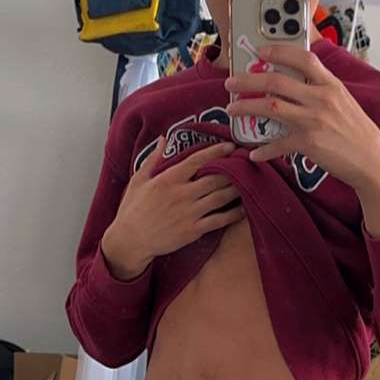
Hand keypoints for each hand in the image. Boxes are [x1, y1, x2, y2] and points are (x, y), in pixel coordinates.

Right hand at [105, 139, 244, 276]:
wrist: (130, 241)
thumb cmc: (132, 209)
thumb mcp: (138, 180)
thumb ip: (153, 158)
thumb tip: (163, 139)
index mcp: (168, 180)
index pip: (196, 161)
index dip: (215, 152)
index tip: (229, 146)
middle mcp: (181, 195)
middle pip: (214, 178)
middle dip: (232, 169)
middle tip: (245, 161)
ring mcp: (189, 213)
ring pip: (220, 197)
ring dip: (237, 188)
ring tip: (250, 180)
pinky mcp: (193, 230)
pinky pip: (219, 220)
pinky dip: (234, 214)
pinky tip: (244, 207)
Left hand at [224, 43, 379, 190]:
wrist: (374, 162)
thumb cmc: (358, 133)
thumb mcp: (344, 102)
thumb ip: (321, 89)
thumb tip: (294, 83)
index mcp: (332, 85)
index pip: (304, 58)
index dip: (279, 51)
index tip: (261, 50)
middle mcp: (322, 98)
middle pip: (277, 81)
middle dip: (248, 80)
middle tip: (231, 82)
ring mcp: (314, 120)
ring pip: (270, 107)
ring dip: (246, 107)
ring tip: (232, 109)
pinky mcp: (309, 143)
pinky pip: (278, 144)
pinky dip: (263, 149)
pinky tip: (255, 152)